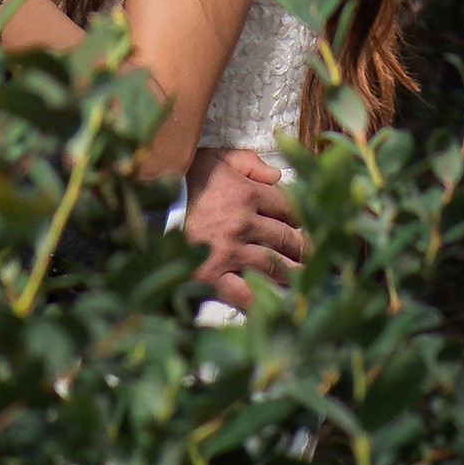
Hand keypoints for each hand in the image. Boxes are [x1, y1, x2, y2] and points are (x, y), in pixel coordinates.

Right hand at [183, 144, 303, 309]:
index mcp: (247, 193)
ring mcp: (231, 252)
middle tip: (318, 257)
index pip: (289, 207)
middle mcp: (244, 223)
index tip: (312, 225)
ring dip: (294, 275)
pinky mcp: (214, 276)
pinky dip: (264, 302)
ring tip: (308, 282)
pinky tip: (278, 307)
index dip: (303, 217)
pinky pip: (246, 294)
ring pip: (274, 267)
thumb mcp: (214, 157)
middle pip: (286, 238)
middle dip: (304, 248)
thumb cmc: (181, 179)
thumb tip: (278, 175)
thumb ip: (248, 162)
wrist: (145, 205)